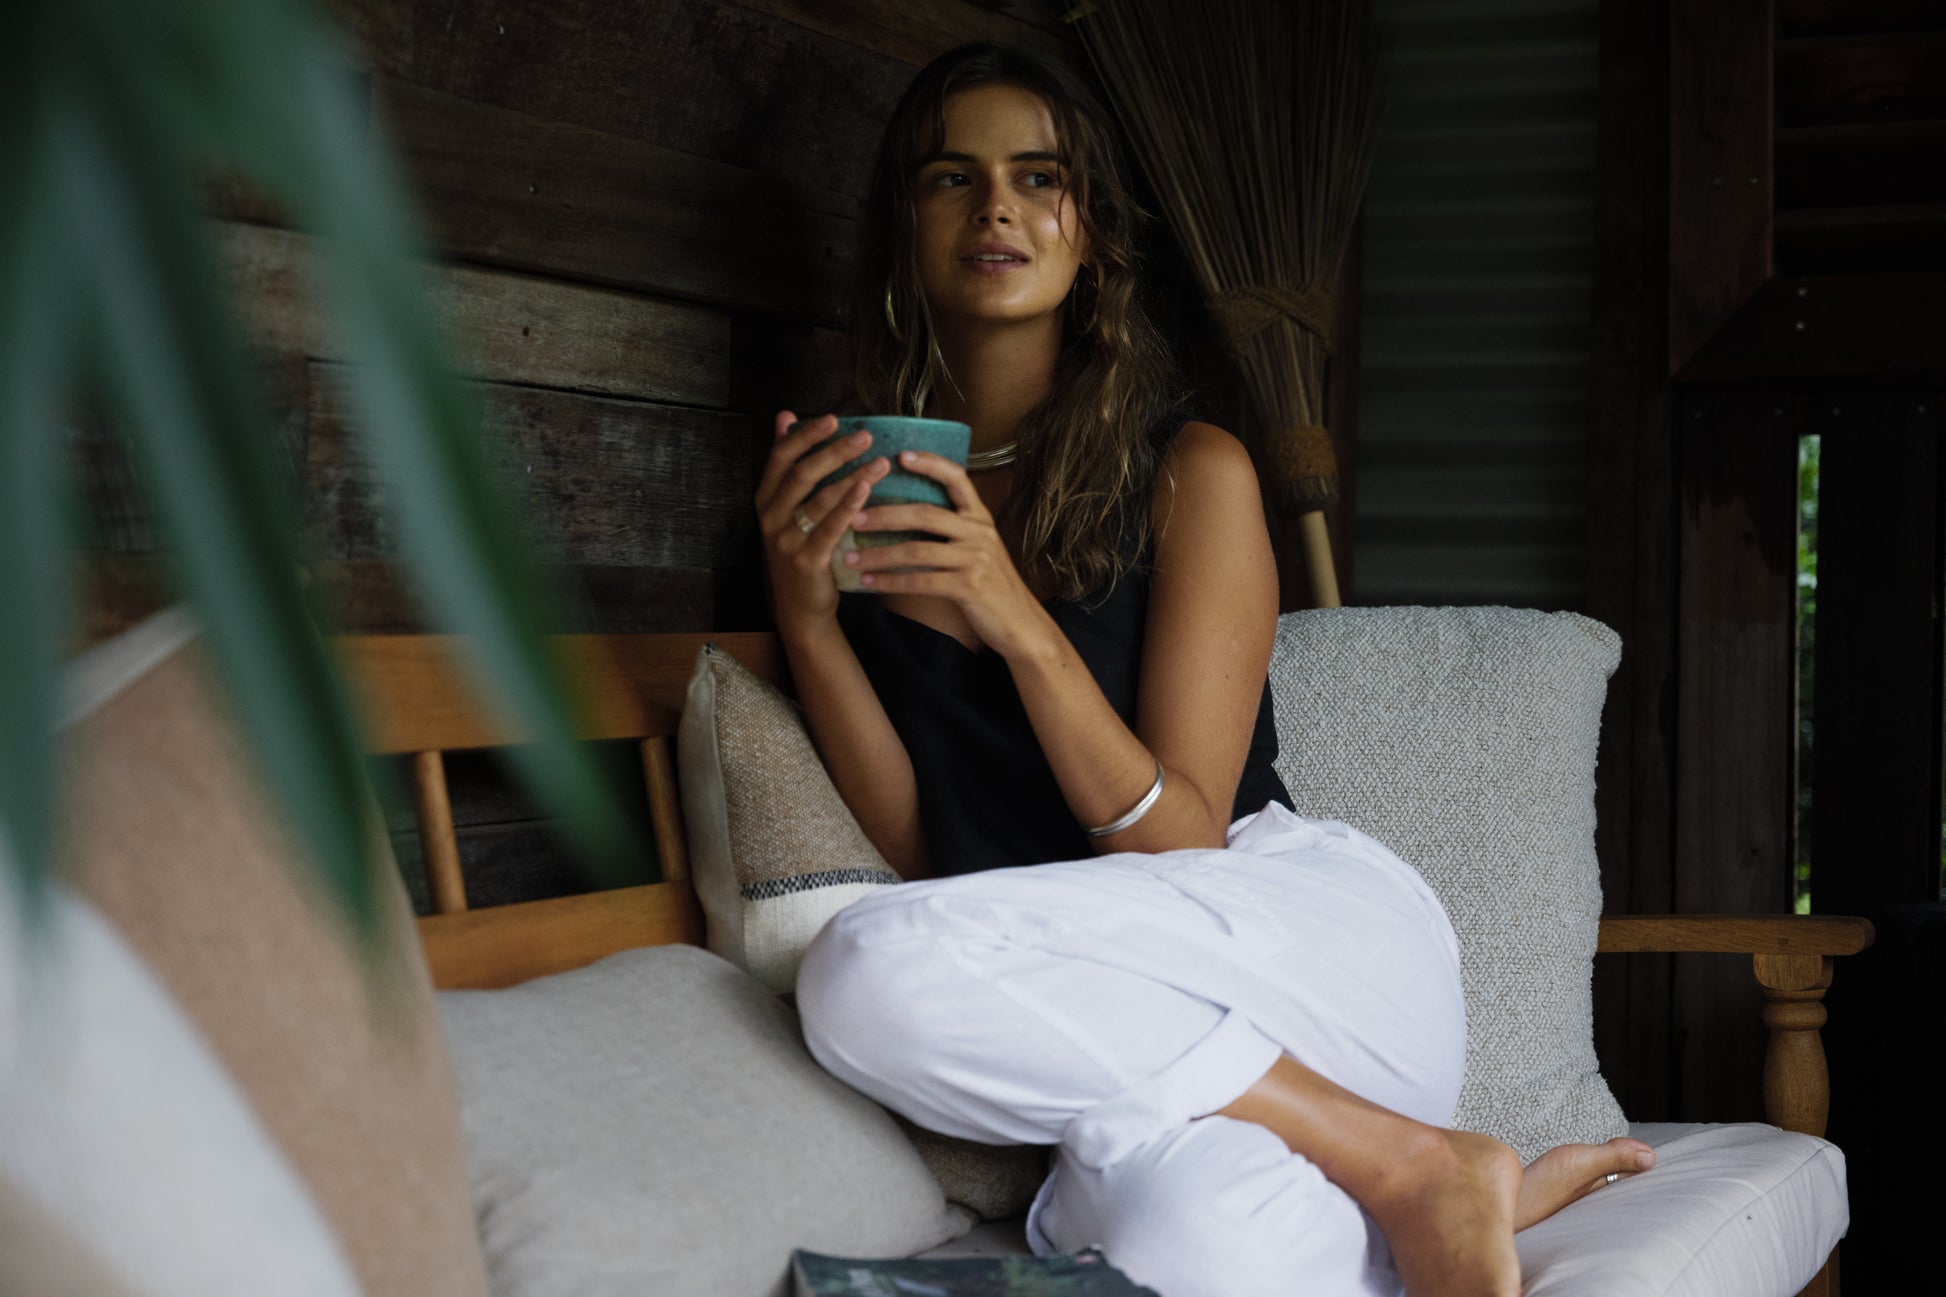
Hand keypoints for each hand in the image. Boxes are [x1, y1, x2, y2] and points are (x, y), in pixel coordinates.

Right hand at [754, 411, 889, 627]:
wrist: (799, 609)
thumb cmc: (800, 551)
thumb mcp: (787, 509)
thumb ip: (787, 464)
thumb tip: (785, 415)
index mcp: (765, 500)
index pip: (780, 458)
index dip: (805, 435)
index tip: (833, 419)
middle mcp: (770, 518)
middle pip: (801, 475)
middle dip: (834, 451)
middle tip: (865, 435)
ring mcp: (785, 541)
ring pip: (819, 499)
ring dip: (852, 476)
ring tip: (881, 461)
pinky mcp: (806, 561)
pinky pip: (829, 528)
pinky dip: (848, 507)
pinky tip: (867, 490)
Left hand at [842, 448, 1053, 658]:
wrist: (1019, 621)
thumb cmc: (991, 583)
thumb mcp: (978, 547)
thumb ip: (954, 528)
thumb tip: (907, 513)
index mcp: (980, 517)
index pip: (956, 478)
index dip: (929, 463)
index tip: (899, 455)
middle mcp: (979, 532)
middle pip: (925, 514)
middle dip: (884, 514)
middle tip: (852, 517)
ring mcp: (975, 559)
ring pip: (916, 550)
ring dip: (878, 554)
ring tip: (848, 557)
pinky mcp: (968, 587)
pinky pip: (920, 581)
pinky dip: (889, 582)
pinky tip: (867, 583)